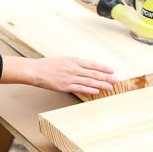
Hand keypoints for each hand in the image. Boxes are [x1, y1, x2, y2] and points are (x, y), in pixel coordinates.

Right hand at [1, 55, 117, 96]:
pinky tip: (96, 91)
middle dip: (106, 77)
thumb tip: (87, 69)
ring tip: (110, 87)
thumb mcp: (63, 60)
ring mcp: (70, 77)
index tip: (112, 70)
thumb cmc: (48, 65)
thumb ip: (75, 64)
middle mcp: (73, 68)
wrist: (36, 71)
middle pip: (93, 73)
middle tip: (116, 80)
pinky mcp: (65, 86)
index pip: (92, 64)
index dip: (103, 68)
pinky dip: (89, 90)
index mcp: (73, 60)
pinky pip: (80, 88)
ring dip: (101, 84)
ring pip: (89, 81)